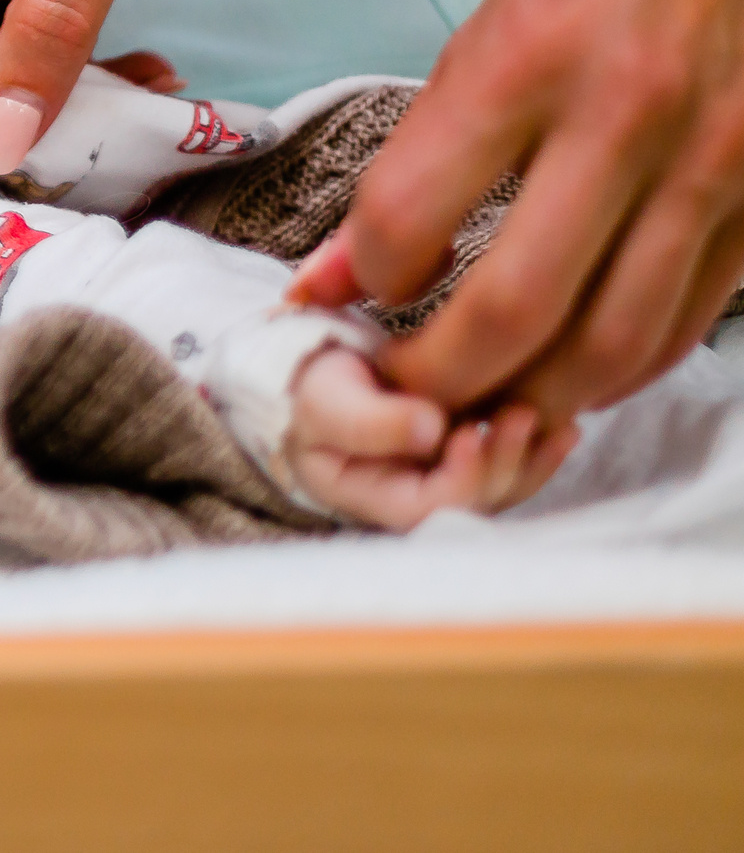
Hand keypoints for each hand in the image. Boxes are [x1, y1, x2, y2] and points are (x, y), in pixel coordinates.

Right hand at [285, 347, 577, 528]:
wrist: (316, 370)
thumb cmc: (312, 390)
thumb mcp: (326, 402)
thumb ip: (371, 421)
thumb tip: (430, 429)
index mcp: (376, 500)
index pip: (431, 507)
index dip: (461, 476)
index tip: (469, 430)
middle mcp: (418, 500)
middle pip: (476, 501)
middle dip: (505, 462)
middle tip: (522, 415)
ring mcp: (446, 481)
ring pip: (502, 486)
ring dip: (531, 457)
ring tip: (556, 422)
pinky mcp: (466, 458)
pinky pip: (511, 463)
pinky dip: (538, 447)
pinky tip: (564, 426)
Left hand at [293, 0, 743, 419]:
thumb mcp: (497, 16)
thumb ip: (425, 145)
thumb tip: (341, 269)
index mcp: (528, 56)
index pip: (410, 210)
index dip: (364, 275)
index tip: (349, 291)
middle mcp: (621, 119)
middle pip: (512, 308)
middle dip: (438, 376)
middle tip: (401, 393)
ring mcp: (707, 170)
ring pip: (609, 344)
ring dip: (530, 396)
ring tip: (480, 402)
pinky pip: (681, 327)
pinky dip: (616, 371)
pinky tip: (570, 371)